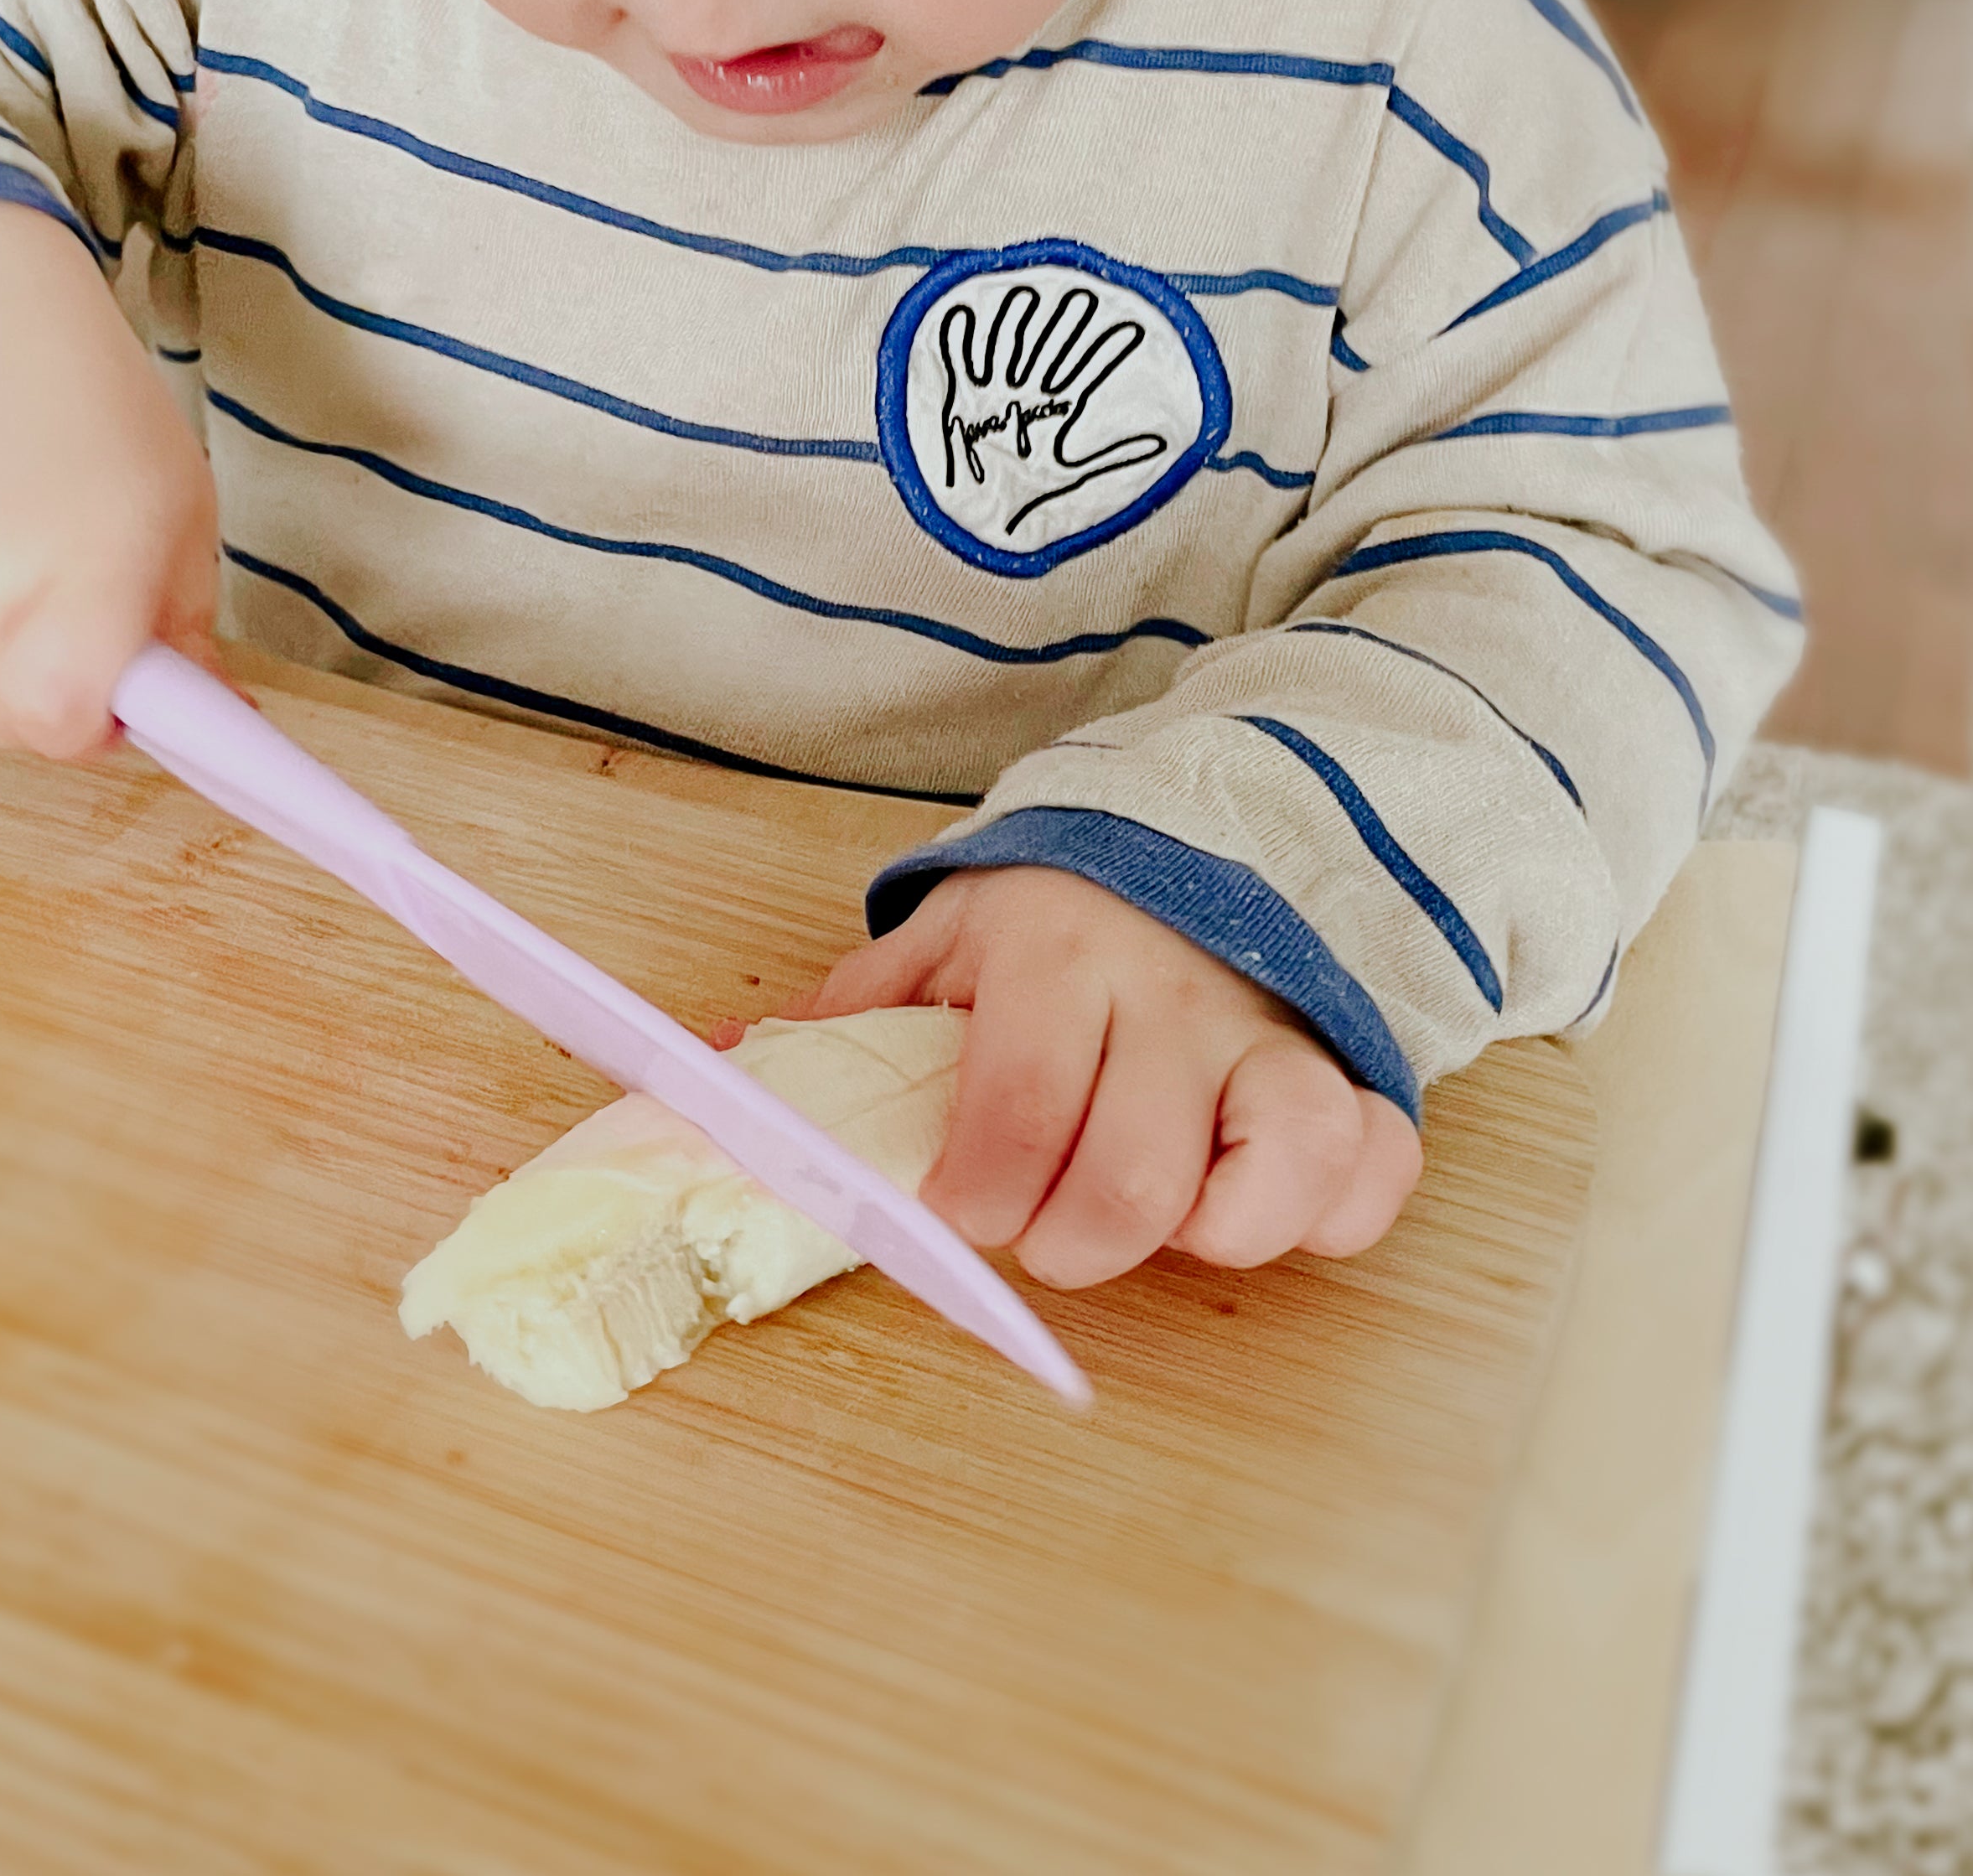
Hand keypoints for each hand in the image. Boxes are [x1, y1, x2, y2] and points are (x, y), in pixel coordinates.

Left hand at [802, 867, 1422, 1286]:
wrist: (1194, 838)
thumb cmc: (1046, 922)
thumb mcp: (938, 945)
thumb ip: (844, 1020)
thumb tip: (704, 1075)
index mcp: (1056, 954)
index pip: (1020, 1105)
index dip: (980, 1189)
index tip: (957, 1205)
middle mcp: (1174, 994)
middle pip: (1135, 1175)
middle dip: (1068, 1238)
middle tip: (1036, 1221)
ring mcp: (1274, 1034)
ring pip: (1280, 1168)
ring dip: (1205, 1232)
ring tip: (1149, 1219)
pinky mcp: (1349, 1069)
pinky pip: (1372, 1167)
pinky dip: (1323, 1213)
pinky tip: (1250, 1204)